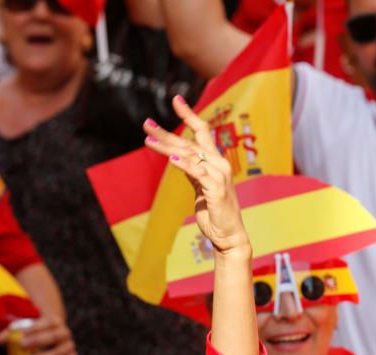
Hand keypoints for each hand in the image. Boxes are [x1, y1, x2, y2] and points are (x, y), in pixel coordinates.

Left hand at [0, 315, 77, 354]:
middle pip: (53, 337)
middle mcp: (65, 333)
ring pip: (59, 353)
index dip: (35, 329)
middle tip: (22, 347)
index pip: (46, 323)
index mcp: (55, 321)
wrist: (52, 338)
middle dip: (38, 342)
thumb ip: (11, 333)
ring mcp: (69, 346)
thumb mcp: (24, 330)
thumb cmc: (35, 334)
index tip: (21, 336)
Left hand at [141, 96, 248, 254]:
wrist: (228, 234)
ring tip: (148, 140)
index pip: (202, 131)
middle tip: (146, 123)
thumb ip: (192, 171)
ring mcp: (219, 175)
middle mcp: (218, 163)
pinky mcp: (216, 190)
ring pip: (190, 155)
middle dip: (166, 132)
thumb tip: (177, 158)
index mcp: (215, 161)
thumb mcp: (200, 187)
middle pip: (189, 142)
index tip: (176, 99)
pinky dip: (185, 166)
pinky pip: (198, 174)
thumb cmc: (214, 211)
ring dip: (168, 147)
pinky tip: (171, 160)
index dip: (189, 115)